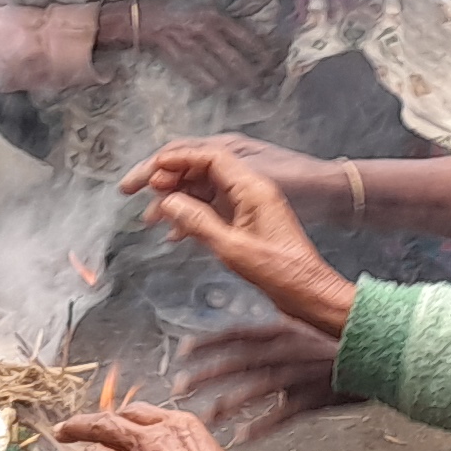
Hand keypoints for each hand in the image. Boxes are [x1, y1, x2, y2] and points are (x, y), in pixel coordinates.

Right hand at [95, 0, 278, 93]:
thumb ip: (220, 22)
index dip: (259, 51)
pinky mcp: (175, 56)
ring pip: (216, 69)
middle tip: (261, 85)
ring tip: (243, 90)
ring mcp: (188, 44)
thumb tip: (242, 40)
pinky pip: (195, 74)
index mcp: (213, 15)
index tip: (270, 62)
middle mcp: (203, 29)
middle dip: (249, 73)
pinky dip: (207, 84)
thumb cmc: (173, 9)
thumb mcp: (201, 8)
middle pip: (232, 57)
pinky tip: (217, 91)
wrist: (140, 16)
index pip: (243, 36)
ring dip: (231, 82)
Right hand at [129, 143, 355, 340]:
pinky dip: (191, 215)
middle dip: (170, 178)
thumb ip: (197, 222)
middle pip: (203, 170)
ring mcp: (250, 205)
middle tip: (140, 191)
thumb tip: (168, 203)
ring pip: (205, 191)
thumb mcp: (232, 247)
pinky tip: (174, 232)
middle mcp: (251, 190)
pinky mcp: (248, 222)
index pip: (208, 158)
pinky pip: (213, 209)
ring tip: (151, 216)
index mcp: (252, 187)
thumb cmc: (281, 272)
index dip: (176, 161)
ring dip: (177, 199)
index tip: (151, 173)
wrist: (309, 293)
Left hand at [170, 317, 342, 442]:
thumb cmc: (338, 342)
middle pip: (237, 362)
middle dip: (205, 374)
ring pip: (256, 390)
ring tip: (204, 418)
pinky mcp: (313, 398)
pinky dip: (261, 426)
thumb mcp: (304, 328)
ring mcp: (300, 375)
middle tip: (177, 388)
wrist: (379, 355)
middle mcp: (286, 350)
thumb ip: (274, 335)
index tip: (181, 351)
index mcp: (282, 331)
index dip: (207, 342)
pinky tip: (241, 438)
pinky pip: (282, 415)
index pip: (236, 334)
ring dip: (227, 403)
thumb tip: (247, 340)